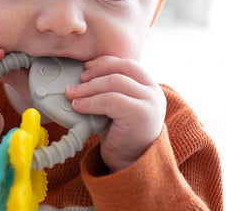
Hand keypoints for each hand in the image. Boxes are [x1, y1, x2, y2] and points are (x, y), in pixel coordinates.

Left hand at [65, 56, 165, 171]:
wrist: (130, 164)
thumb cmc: (120, 132)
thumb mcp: (117, 104)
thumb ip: (109, 88)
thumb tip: (81, 74)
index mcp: (149, 85)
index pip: (126, 64)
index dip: (104, 62)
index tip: (86, 66)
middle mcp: (153, 91)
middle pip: (120, 70)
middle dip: (95, 72)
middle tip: (77, 80)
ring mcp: (150, 103)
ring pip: (114, 82)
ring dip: (88, 87)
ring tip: (71, 94)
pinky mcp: (141, 115)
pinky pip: (110, 100)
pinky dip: (90, 101)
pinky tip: (78, 106)